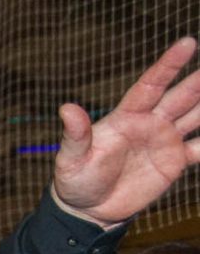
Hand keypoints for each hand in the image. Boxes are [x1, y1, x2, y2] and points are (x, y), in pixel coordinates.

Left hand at [52, 36, 199, 227]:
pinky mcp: (174, 162)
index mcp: (126, 117)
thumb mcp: (72, 159)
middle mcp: (149, 123)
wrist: (89, 209)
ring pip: (195, 116)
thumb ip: (75, 135)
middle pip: (180, 97)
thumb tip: (66, 108)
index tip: (187, 43)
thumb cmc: (76, 180)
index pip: (150, 85)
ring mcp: (164, 141)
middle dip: (198, 81)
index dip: (168, 65)